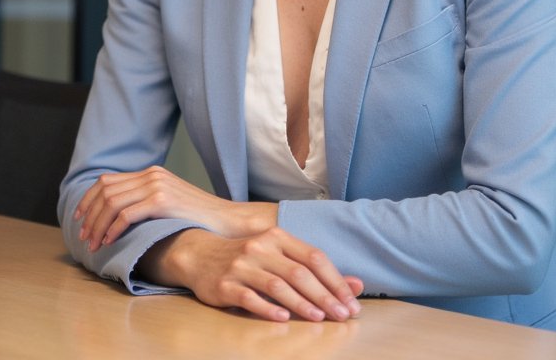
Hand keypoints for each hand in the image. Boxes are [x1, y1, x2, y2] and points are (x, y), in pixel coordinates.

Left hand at [75, 166, 274, 249]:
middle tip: (82, 236)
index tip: (79, 219)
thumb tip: (118, 215)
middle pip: (104, 191)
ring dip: (96, 225)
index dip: (88, 200)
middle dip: (88, 215)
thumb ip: (147, 200)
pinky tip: (109, 242)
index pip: (107, 181)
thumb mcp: (169, 202)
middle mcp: (152, 175)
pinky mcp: (162, 201)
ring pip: (111, 203)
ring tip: (93, 244)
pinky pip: (126, 215)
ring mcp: (157, 186)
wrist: (225, 218)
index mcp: (151, 173)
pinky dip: (112, 229)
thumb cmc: (198, 217)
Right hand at [143, 227, 363, 322]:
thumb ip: (314, 268)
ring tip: (320, 318)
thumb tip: (355, 285)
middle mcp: (262, 246)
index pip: (314, 257)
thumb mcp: (279, 255)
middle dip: (325, 296)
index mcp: (279, 236)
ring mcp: (242, 264)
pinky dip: (268, 309)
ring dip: (302, 303)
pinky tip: (283, 319)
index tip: (352, 303)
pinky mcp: (225, 284)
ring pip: (278, 285)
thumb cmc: (248, 257)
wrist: (200, 255)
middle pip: (299, 272)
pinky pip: (250, 297)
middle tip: (343, 316)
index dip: (335, 280)